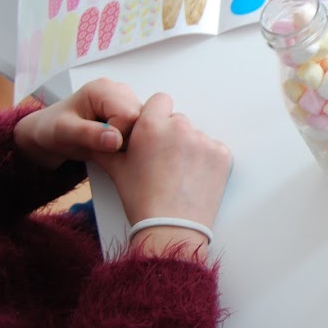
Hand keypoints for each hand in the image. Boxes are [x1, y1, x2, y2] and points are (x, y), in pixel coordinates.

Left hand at [14, 78, 140, 169]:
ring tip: (106, 142)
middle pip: (142, 119)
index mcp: (103, 88)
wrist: (48, 135)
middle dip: (126, 138)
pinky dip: (131, 141)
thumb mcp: (63, 133)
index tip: (99, 142)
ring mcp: (128, 101)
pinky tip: (114, 142)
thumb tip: (116, 140)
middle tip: (102, 143)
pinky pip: (144, 130)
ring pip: (146, 126)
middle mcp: (120, 91)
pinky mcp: (132, 113)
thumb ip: (88, 135)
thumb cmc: (53, 129)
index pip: (130, 115)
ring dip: (129, 141)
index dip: (119, 135)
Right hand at [93, 93, 232, 258]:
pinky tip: (194, 178)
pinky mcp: (223, 155)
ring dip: (189, 148)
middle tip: (164, 160)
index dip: (155, 116)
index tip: (153, 134)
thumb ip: (109, 145)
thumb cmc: (143, 200)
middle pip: (178, 120)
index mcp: (152, 125)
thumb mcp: (116, 169)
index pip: (160, 100)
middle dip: (171, 135)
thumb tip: (104, 135)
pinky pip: (214, 149)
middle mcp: (181, 128)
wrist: (172, 228)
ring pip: (196, 136)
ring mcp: (204, 141)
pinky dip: (207, 160)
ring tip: (179, 174)